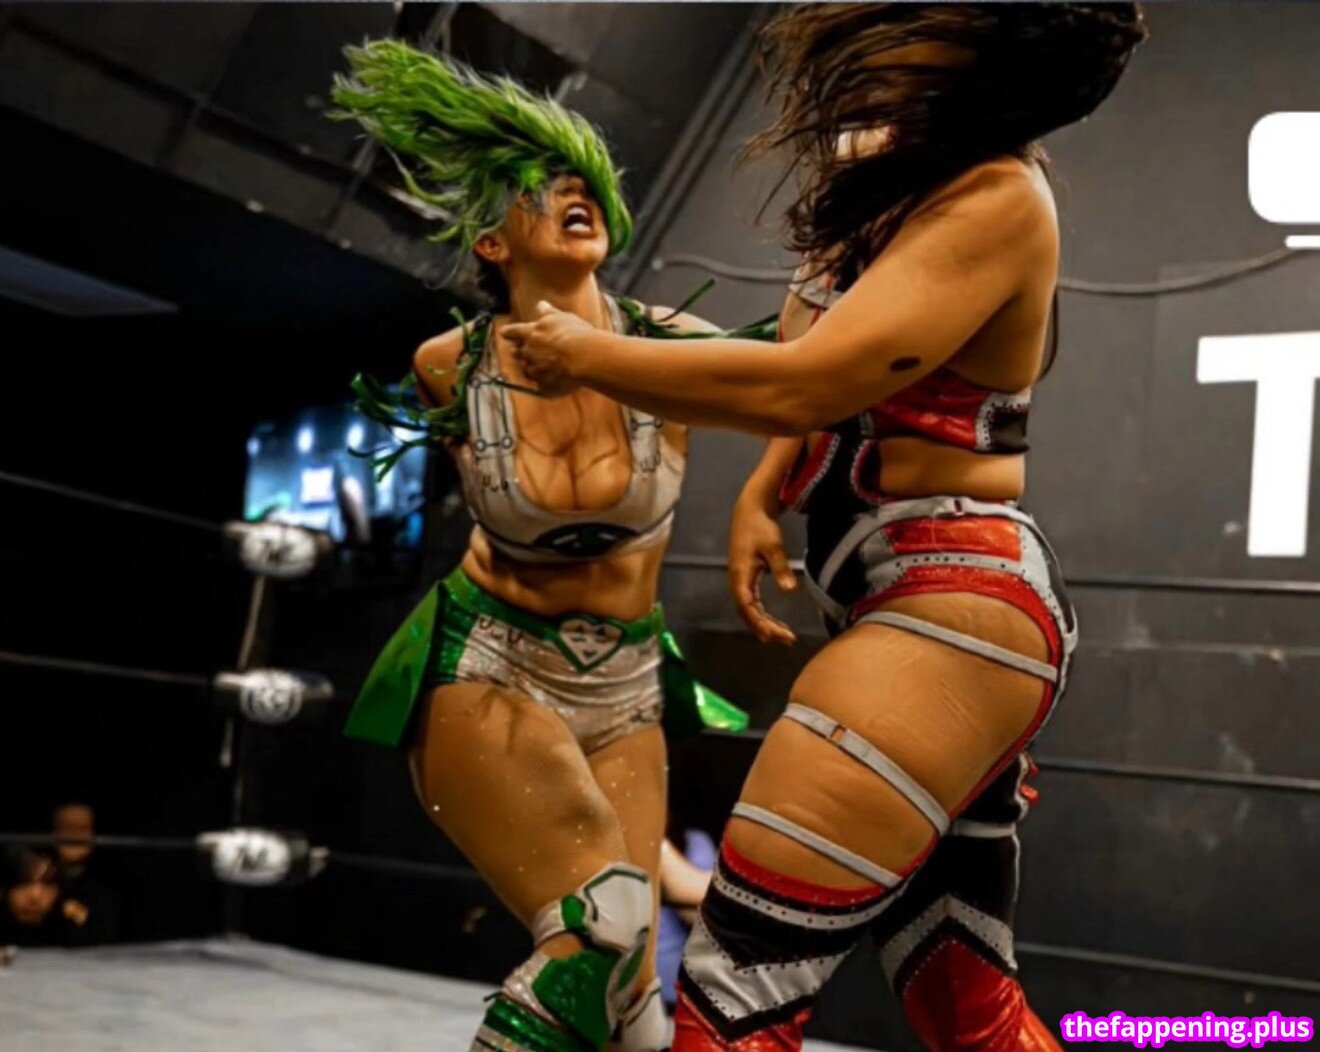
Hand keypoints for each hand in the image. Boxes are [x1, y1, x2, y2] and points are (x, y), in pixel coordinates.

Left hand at [502, 301, 592, 395]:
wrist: (583, 357)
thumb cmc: (574, 334)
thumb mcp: (562, 317)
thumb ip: (548, 312)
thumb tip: (540, 304)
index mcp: (530, 333)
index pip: (511, 332)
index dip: (508, 332)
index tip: (504, 333)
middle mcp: (528, 353)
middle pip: (517, 353)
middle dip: (521, 352)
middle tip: (530, 351)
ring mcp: (534, 371)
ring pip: (528, 371)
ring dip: (534, 368)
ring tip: (548, 367)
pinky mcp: (543, 387)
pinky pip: (541, 386)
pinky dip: (546, 383)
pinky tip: (557, 381)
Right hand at [728, 500, 797, 645]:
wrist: (750, 511)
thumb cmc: (760, 527)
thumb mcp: (773, 546)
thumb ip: (780, 568)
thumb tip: (790, 591)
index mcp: (740, 575)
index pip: (747, 606)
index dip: (759, 622)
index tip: (773, 636)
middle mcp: (737, 581)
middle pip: (747, 612)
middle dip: (765, 628)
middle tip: (787, 640)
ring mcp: (740, 580)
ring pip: (749, 609)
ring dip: (764, 623)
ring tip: (783, 637)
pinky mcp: (746, 578)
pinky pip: (751, 602)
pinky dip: (762, 614)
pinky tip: (774, 622)